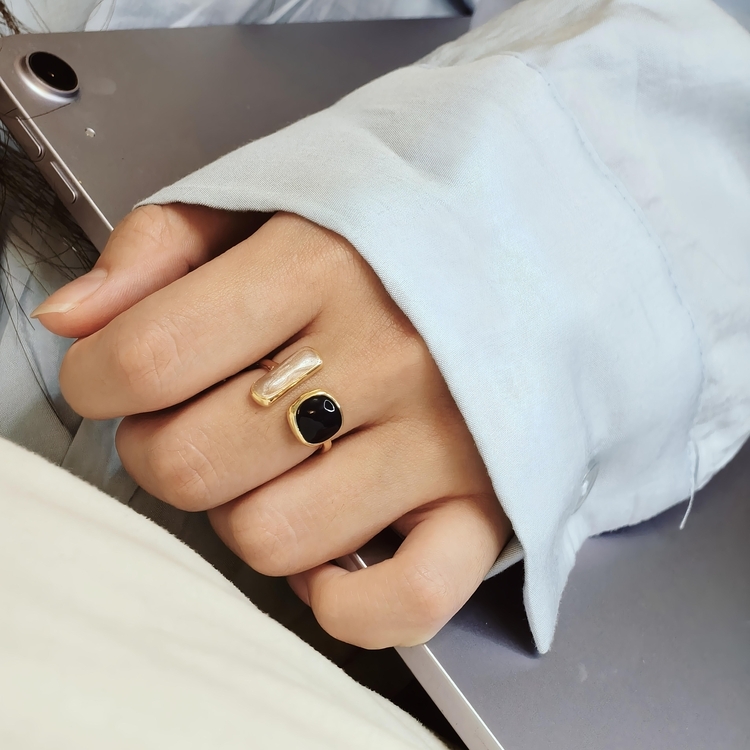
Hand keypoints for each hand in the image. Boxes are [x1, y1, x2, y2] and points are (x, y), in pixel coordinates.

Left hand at [36, 205, 510, 648]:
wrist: (548, 236)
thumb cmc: (405, 223)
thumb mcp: (281, 195)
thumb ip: (163, 244)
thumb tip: (73, 317)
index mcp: (323, 262)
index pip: (154, 353)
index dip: (100, 378)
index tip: (112, 376)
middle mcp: (386, 353)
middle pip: (197, 462)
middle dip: (160, 450)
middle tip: (193, 417)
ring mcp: (442, 436)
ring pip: (274, 536)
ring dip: (243, 511)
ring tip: (275, 464)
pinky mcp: (488, 498)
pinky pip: (408, 598)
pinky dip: (347, 603)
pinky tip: (330, 557)